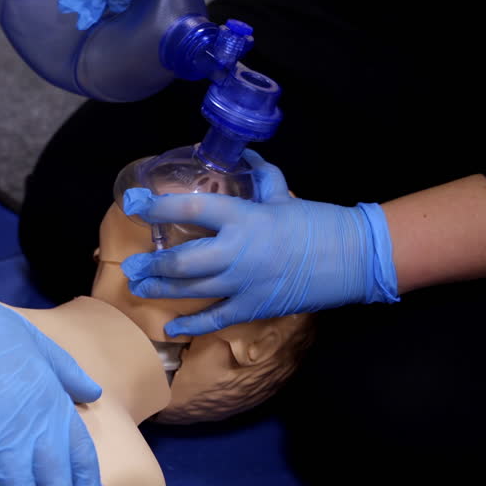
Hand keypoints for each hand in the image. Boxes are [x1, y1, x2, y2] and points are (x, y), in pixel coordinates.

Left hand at [120, 151, 399, 335]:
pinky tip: (171, 329)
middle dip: (153, 264)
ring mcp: (244, 282)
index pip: (190, 209)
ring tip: (139, 287)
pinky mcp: (254, 306)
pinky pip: (216, 319)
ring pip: (193, 289)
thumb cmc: (317, 222)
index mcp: (243, 218)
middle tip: (131, 265)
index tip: (133, 204)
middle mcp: (237, 251)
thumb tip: (246, 156)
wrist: (354, 257)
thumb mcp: (283, 196)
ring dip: (162, 289)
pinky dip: (192, 325)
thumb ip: (261, 178)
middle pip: (183, 260)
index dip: (158, 207)